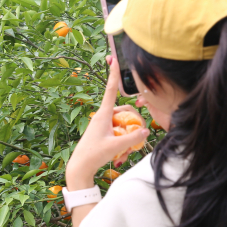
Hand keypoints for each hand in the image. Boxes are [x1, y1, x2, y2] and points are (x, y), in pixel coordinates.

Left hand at [65, 54, 149, 189]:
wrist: (80, 167)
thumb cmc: (94, 155)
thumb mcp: (116, 146)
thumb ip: (133, 138)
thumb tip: (146, 130)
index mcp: (103, 114)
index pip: (110, 90)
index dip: (113, 74)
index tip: (113, 59)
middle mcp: (103, 116)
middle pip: (125, 110)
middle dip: (133, 122)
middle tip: (135, 138)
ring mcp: (103, 124)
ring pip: (123, 122)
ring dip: (128, 135)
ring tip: (124, 152)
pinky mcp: (104, 132)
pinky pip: (119, 131)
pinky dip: (123, 141)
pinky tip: (121, 154)